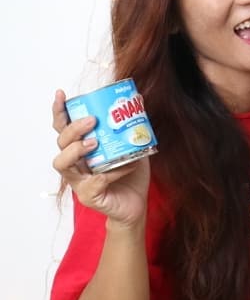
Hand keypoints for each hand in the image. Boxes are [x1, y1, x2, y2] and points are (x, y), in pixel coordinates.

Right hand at [52, 89, 150, 225]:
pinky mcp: (88, 196)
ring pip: (62, 164)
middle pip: (61, 143)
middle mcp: (75, 164)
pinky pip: (93, 183)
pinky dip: (110, 173)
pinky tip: (125, 167)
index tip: (62, 95)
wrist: (137, 204)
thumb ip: (131, 128)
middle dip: (73, 129)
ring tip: (94, 143)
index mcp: (81, 149)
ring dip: (76, 150)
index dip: (60, 111)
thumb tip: (138, 100)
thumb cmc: (131, 175)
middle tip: (91, 121)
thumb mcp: (133, 146)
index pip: (63, 128)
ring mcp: (79, 181)